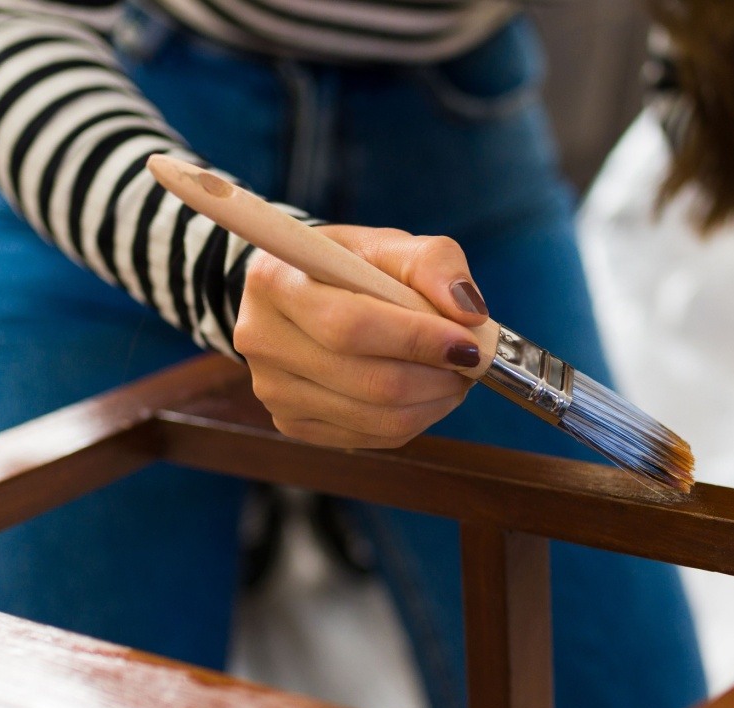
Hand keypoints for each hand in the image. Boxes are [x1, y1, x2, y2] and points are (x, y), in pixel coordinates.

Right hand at [234, 226, 489, 448]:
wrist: (302, 294)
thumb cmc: (350, 267)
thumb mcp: (389, 245)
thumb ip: (434, 264)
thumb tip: (468, 314)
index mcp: (276, 281)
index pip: (352, 326)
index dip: (418, 340)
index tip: (469, 343)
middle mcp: (262, 339)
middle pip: (368, 381)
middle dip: (436, 377)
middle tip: (472, 362)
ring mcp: (272, 389)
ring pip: (374, 417)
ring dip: (432, 402)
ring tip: (454, 376)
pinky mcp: (291, 423)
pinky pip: (369, 437)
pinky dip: (413, 420)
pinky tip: (425, 394)